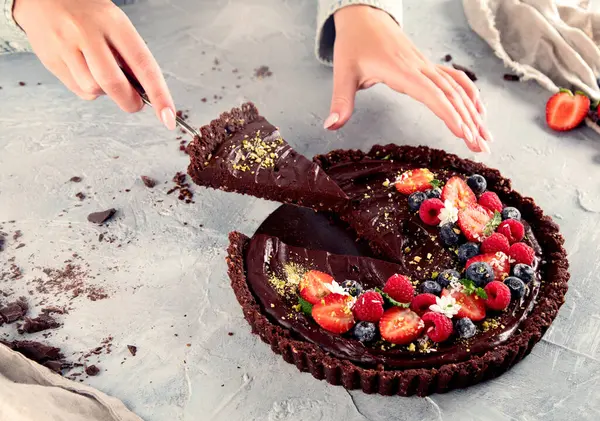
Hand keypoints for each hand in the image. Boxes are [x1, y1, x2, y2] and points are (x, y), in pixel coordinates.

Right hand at [13, 0, 175, 129]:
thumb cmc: (87, 12)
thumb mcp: (115, 24)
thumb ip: (130, 55)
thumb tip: (145, 90)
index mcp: (114, 22)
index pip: (144, 65)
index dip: (159, 94)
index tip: (168, 116)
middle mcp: (88, 33)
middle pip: (114, 84)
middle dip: (130, 102)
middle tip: (136, 103)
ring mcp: (65, 46)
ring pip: (93, 90)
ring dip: (104, 92)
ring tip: (101, 72)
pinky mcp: (50, 59)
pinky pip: (76, 89)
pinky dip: (87, 88)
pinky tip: (84, 70)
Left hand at [326, 5, 491, 152]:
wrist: (364, 16)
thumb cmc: (354, 44)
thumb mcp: (343, 72)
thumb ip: (340, 101)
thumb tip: (331, 126)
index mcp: (400, 71)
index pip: (431, 95)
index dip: (449, 114)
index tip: (464, 133)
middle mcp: (419, 68)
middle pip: (452, 95)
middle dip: (470, 122)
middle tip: (482, 147)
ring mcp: (426, 66)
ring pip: (458, 89)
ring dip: (475, 112)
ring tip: (486, 136)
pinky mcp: (427, 66)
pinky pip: (454, 79)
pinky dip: (470, 95)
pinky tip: (479, 111)